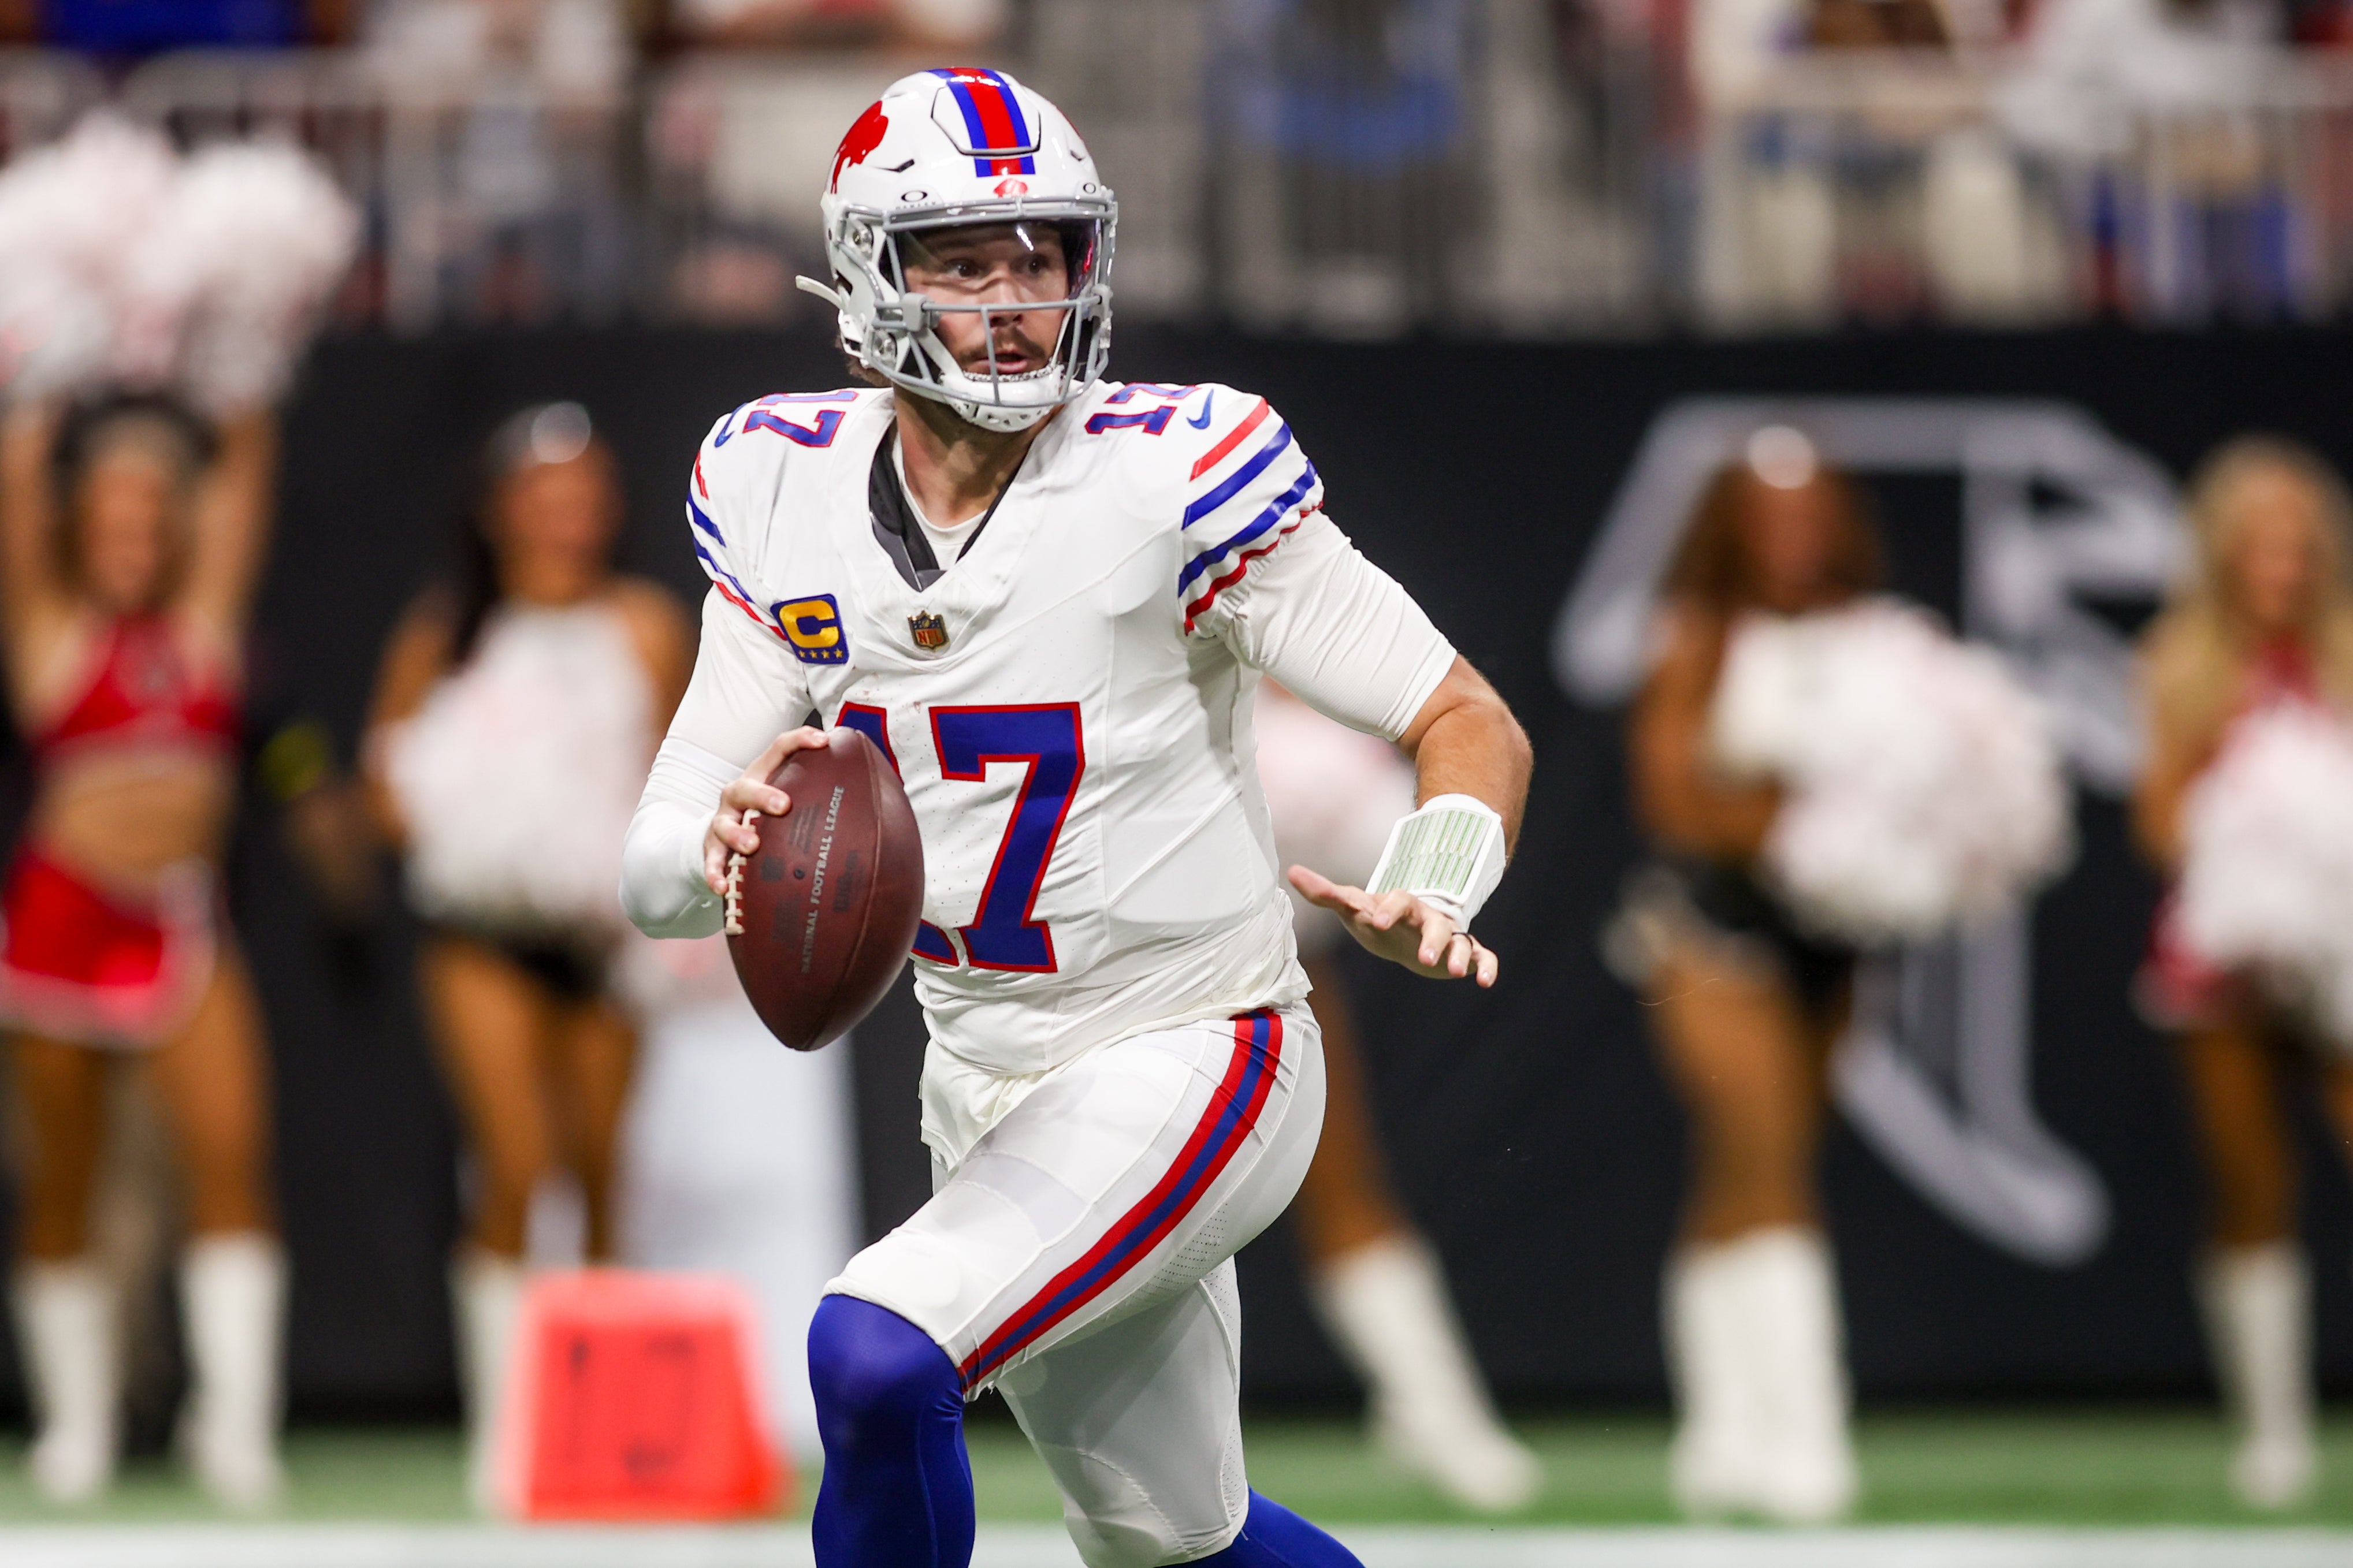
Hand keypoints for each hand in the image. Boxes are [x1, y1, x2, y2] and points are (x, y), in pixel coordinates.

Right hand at [702, 727, 826, 894]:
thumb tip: (878, 797)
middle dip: (764, 795)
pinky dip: (715, 872)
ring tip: (751, 845)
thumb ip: (821, 794)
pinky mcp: (712, 848)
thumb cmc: (769, 814)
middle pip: (747, 787)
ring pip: (724, 823)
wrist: (727, 836)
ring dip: (737, 834)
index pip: (778, 750)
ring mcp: (723, 820)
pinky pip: (711, 861)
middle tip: (784, 806)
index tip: (824, 740)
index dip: (799, 740)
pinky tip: (724, 887)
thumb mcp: (792, 797)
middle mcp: (739, 794)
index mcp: (762, 775)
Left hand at [1287, 865, 1497, 986]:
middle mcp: (1428, 918)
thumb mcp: (1353, 909)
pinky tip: (1486, 981)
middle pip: (1433, 923)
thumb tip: (1291, 871)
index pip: (1397, 900)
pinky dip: (1486, 966)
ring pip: (1458, 940)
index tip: (1376, 920)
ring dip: (1455, 954)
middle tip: (1423, 958)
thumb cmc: (1377, 920)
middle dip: (1431, 939)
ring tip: (1452, 972)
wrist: (1407, 934)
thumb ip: (1325, 893)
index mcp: (1401, 906)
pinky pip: (1481, 956)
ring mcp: (1448, 935)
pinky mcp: (1463, 954)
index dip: (1389, 909)